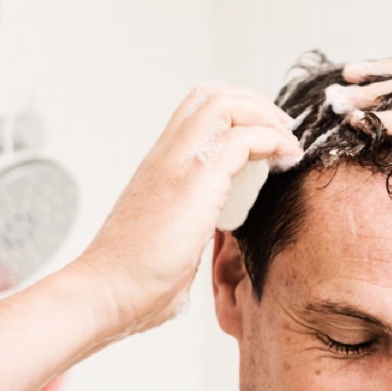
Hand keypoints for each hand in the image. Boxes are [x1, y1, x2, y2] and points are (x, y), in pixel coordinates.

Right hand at [70, 84, 302, 336]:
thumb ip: (184, 241)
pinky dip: (272, 141)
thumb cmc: (130, 285)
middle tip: (283, 131)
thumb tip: (189, 265)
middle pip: (212, 94)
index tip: (267, 137)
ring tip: (288, 143)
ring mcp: (178, 163)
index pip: (197, 112)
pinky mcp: (195, 182)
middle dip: (257, 104)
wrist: (103, 295)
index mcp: (160, 167)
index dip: (238, 113)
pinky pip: (242, 138)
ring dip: (265, 116)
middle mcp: (167, 156)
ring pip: (225, 104)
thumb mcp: (168, 247)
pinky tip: (287, 160)